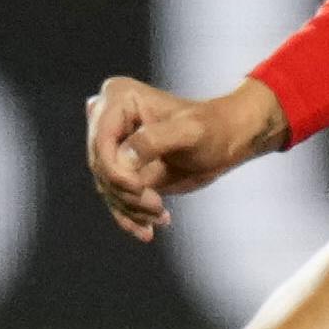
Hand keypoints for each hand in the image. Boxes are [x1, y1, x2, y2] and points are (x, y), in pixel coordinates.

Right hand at [82, 77, 289, 242]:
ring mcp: (114, 146)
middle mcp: (110, 119)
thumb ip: (154, 140)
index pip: (101, 141)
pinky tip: (148, 230)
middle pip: (101, 166)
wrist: (228, 142)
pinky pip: (115, 197)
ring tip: (160, 215)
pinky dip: (130, 217)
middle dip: (127, 192)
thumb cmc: (213, 128)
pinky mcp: (123, 169)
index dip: (114, 169)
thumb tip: (122, 161)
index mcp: (120, 98)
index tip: (139, 188)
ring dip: (131, 208)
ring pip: (107, 186)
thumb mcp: (190, 131)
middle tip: (157, 206)